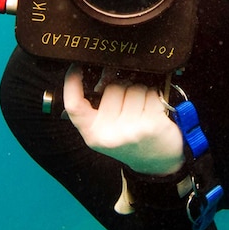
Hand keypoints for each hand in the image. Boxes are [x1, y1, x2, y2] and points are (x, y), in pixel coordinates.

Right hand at [63, 65, 184, 175]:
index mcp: (92, 133)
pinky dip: (154, 96)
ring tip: (142, 109)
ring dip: (140, 92)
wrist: (157, 162)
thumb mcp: (106, 128)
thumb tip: (105, 70)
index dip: (71, 82)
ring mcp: (130, 130)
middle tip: (129, 105)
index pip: (74, 105)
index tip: (76, 67)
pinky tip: (154, 111)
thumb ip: (99, 104)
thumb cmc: (130, 139)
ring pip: (133, 88)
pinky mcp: (151, 125)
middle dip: (122, 88)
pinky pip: (150, 93)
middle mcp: (109, 134)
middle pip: (112, 88)